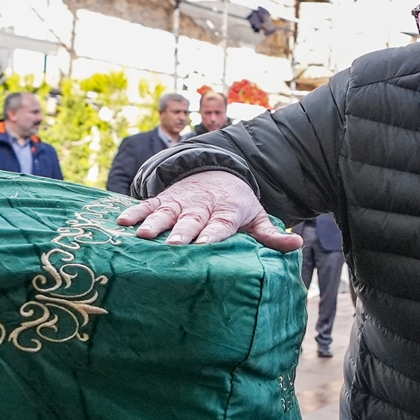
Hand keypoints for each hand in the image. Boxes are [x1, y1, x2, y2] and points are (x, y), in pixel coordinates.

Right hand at [117, 171, 303, 252]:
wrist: (218, 173)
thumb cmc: (238, 204)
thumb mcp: (257, 216)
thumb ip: (273, 234)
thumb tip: (298, 243)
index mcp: (227, 212)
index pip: (221, 225)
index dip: (212, 234)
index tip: (204, 245)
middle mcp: (203, 207)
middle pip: (192, 220)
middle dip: (182, 232)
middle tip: (172, 244)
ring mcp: (182, 202)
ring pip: (167, 213)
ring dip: (154, 223)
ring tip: (142, 236)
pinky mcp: (165, 199)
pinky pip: (148, 205)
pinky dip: (135, 211)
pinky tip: (121, 221)